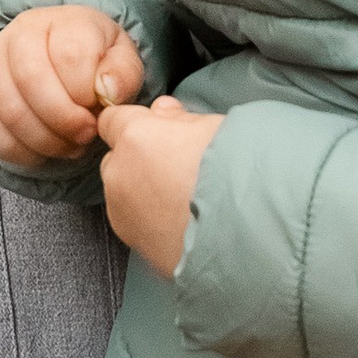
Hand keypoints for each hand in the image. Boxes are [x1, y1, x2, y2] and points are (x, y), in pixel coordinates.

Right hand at [0, 5, 146, 166]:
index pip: (70, 55)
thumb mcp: (122, 61)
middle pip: (31, 80)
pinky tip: (44, 151)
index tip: (99, 112)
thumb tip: (106, 91)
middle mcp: (17, 35)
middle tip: (85, 135)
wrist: (62, 64)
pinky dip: (21, 153)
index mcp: (60, 21)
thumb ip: (122, 74)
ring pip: (10, 111)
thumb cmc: (94, 63)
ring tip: (68, 145)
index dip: (86, 93)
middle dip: (64, 120)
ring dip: (45, 140)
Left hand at [95, 96, 223, 275]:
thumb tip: (163, 112)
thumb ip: (179, 119)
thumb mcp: (213, 127)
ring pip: (124, 195)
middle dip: (138, 161)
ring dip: (145, 194)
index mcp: (135, 137)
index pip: (112, 120)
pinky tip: (184, 225)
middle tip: (178, 168)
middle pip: (116, 159)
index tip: (157, 131)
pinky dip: (154, 222)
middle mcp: (119, 174)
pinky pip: (137, 224)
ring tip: (185, 202)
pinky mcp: (135, 244)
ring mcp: (123, 214)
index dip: (135, 124)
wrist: (245, 232)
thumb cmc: (235, 170)